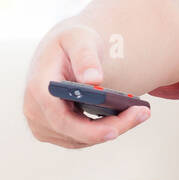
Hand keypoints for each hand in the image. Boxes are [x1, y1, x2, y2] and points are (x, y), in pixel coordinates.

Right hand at [22, 22, 151, 147]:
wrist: (63, 50)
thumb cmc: (72, 42)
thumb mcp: (79, 39)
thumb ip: (85, 56)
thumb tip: (93, 79)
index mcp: (39, 88)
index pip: (62, 119)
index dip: (89, 129)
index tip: (116, 129)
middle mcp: (35, 111)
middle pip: (77, 133)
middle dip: (113, 127)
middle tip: (143, 114)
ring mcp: (43, 124)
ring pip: (82, 140)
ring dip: (112, 129)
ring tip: (140, 113)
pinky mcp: (54, 131)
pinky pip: (82, 139)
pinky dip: (104, 131)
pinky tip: (125, 117)